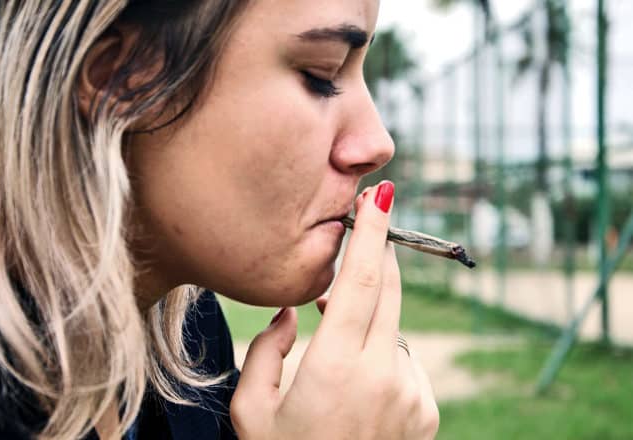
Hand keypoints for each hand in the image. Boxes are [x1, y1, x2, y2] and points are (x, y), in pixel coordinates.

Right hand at [231, 181, 438, 438]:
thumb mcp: (250, 410)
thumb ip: (265, 349)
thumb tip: (292, 312)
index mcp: (337, 368)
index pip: (360, 283)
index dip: (372, 233)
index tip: (381, 195)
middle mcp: (384, 374)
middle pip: (387, 290)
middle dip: (377, 255)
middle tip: (362, 230)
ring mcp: (412, 393)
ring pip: (393, 327)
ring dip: (368, 320)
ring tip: (333, 359)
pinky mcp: (426, 409)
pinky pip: (405, 359)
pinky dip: (383, 356)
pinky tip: (357, 389)